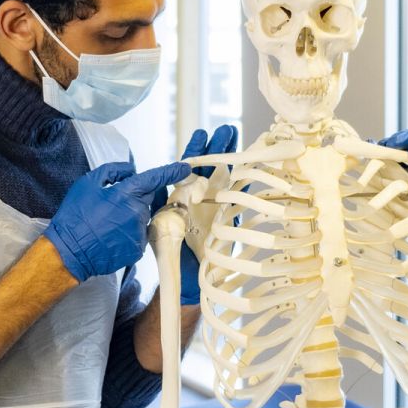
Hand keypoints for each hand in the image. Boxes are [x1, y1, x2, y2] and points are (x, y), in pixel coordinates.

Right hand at [46, 161, 191, 281]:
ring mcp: (139, 232)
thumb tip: (131, 171)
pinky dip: (129, 233)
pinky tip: (111, 236)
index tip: (184, 168)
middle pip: (147, 198)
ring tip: (108, 224)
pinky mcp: (137, 249)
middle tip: (114, 205)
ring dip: (131, 217)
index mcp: (126, 193)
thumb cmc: (75, 216)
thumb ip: (113, 171)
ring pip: (143, 217)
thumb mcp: (87, 183)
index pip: (156, 178)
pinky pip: (139, 234)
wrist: (69, 251)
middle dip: (136, 198)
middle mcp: (137, 212)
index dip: (172, 171)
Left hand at [177, 125, 237, 304]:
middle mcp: (199, 200)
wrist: (185, 279)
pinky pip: (235, 200)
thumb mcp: (160, 227)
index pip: (188, 169)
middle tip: (226, 129)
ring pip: (224, 179)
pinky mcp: (227, 221)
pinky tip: (249, 169)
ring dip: (230, 160)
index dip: (195, 151)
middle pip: (209, 168)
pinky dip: (241, 184)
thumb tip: (158, 187)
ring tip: (238, 139)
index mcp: (181, 198)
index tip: (201, 134)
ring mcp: (215, 209)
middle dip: (217, 148)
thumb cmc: (171, 254)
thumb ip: (161, 208)